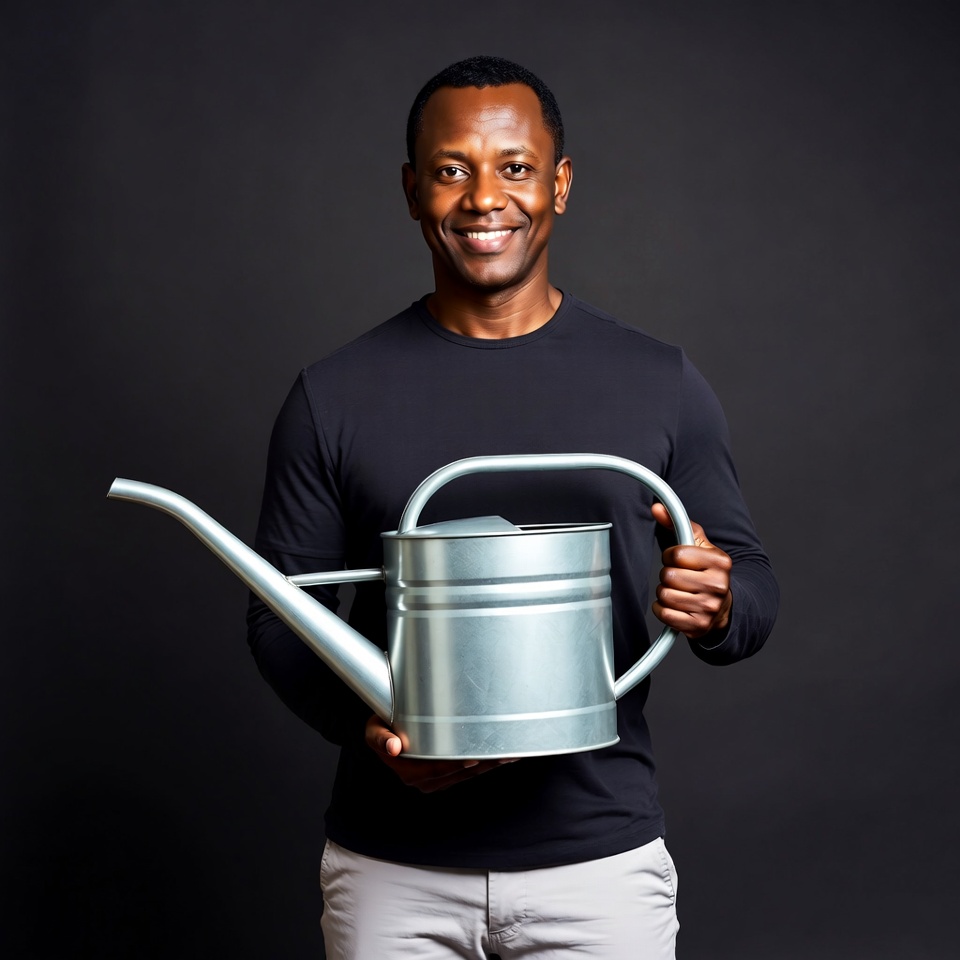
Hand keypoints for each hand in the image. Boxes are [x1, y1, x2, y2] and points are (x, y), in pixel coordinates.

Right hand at [365, 715, 513, 792]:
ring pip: (467, 774)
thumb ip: (379, 737)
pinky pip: (468, 772)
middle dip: (482, 764)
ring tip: (509, 754)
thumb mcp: (374, 730)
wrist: (383, 733)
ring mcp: (436, 780)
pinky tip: (501, 757)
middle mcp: (423, 780)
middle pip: (459, 772)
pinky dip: (485, 764)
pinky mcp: (446, 776)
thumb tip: (393, 746)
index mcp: (408, 772)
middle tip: (503, 753)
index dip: (457, 764)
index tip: (475, 756)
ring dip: (489, 765)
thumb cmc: (380, 727)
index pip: (438, 768)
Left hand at [651, 503, 732, 639]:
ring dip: (664, 592)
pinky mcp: (699, 626)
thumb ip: (677, 524)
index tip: (676, 560)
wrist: (722, 607)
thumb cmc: (704, 571)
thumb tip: (656, 508)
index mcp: (720, 562)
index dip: (670, 556)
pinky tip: (674, 605)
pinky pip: (664, 614)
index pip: (677, 554)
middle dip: (667, 575)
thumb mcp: (697, 545)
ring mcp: (710, 608)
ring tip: (677, 591)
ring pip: (665, 595)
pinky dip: (662, 609)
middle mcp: (718, 585)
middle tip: (677, 577)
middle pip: (669, 575)